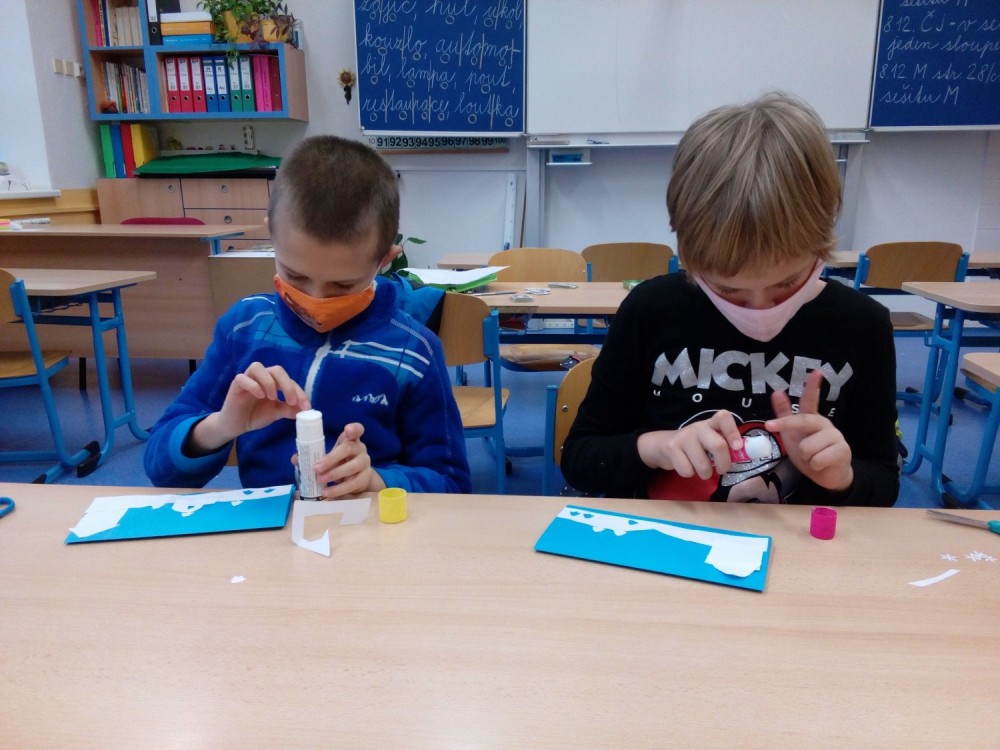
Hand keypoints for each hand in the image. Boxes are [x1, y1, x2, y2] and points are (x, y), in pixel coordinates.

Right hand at [191, 362, 309, 453]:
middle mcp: (261, 377)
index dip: (299, 392)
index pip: (289, 381)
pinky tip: (259, 396)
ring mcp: (247, 379)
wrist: (236, 425)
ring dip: (269, 381)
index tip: (306, 406)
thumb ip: (289, 409)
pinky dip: (253, 385)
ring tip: (272, 397)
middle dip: (287, 385)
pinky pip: (242, 378)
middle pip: (276, 370)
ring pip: (258, 367)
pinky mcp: (235, 385)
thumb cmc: (255, 415)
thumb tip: (306, 409)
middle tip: (291, 401)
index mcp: (273, 381)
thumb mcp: (276, 413)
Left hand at [312, 423, 385, 498]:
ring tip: (320, 480)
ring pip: (353, 467)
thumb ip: (314, 456)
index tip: (348, 429)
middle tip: (316, 468)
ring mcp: (365, 463)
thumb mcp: (329, 457)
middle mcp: (360, 449)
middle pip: (348, 449)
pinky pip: (353, 483)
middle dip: (331, 458)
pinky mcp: (365, 478)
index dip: (354, 429)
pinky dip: (338, 489)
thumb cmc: (340, 463)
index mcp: (350, 440)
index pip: (357, 430)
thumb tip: (296, 458)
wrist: (356, 479)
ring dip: (335, 474)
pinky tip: (327, 492)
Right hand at [637, 409, 744, 479]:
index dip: (733, 432)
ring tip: (701, 470)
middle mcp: (698, 427)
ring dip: (705, 474)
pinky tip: (686, 467)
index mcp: (711, 424)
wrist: (663, 445)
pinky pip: (687, 470)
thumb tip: (746, 455)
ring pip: (703, 464)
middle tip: (722, 470)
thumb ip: (726, 446)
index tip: (737, 447)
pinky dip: (689, 474)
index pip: (723, 417)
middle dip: (724, 463)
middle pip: (718, 445)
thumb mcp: (709, 441)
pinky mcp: (671, 448)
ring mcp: (684, 437)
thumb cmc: (694, 446)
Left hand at [765, 369, 852, 491]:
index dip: (812, 386)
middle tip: (771, 427)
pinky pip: (817, 459)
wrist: (826, 476)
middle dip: (786, 426)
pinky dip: (815, 466)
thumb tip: (777, 391)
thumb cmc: (808, 453)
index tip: (817, 371)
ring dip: (805, 458)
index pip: (811, 400)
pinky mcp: (843, 450)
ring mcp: (836, 436)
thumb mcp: (791, 435)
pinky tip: (822, 464)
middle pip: (802, 421)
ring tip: (813, 458)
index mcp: (811, 418)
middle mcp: (824, 423)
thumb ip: (784, 415)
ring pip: (807, 447)